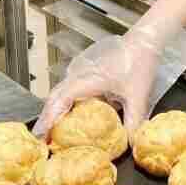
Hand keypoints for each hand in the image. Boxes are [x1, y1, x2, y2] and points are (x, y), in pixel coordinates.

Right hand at [32, 20, 185, 138]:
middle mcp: (80, 75)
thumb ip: (134, 121)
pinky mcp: (87, 74)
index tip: (43, 134)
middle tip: (42, 139)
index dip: (50, 118)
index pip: (61, 99)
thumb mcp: (138, 95)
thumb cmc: (139, 61)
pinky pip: (70, 91)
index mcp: (88, 79)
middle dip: (47, 118)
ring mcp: (82, 73)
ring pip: (61, 93)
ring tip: (50, 131)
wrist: (143, 41)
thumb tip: (129, 143)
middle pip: (55, 97)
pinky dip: (65, 105)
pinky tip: (69, 117)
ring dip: (54, 111)